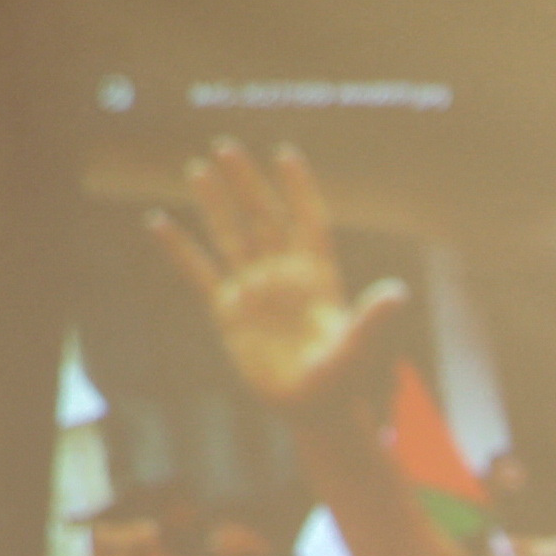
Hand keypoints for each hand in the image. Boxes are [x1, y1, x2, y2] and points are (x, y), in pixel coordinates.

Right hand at [150, 141, 404, 408]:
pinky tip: (157, 222)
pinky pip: (198, 271)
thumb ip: (373, 318)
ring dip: (215, 203)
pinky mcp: (227, 311)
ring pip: (231, 235)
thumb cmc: (343, 380)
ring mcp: (254, 289)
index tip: (284, 155)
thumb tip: (398, 293)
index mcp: (317, 274)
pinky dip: (178, 248)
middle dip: (246, 183)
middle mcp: (284, 274)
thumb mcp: (359, 347)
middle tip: (225, 146)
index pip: (307, 220)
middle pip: (264, 217)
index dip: (297, 189)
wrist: (312, 410)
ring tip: (197, 169)